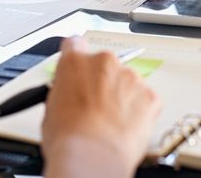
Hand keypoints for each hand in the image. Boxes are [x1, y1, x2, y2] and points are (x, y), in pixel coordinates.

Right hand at [41, 36, 161, 177]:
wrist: (93, 156)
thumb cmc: (70, 138)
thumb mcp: (51, 108)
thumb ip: (64, 90)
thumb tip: (69, 96)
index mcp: (75, 62)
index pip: (75, 45)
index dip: (77, 56)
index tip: (80, 67)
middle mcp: (104, 62)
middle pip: (105, 65)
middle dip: (102, 82)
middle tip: (96, 107)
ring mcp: (130, 77)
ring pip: (127, 82)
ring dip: (122, 97)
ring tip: (111, 122)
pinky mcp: (149, 95)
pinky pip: (145, 99)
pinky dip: (140, 112)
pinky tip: (126, 127)